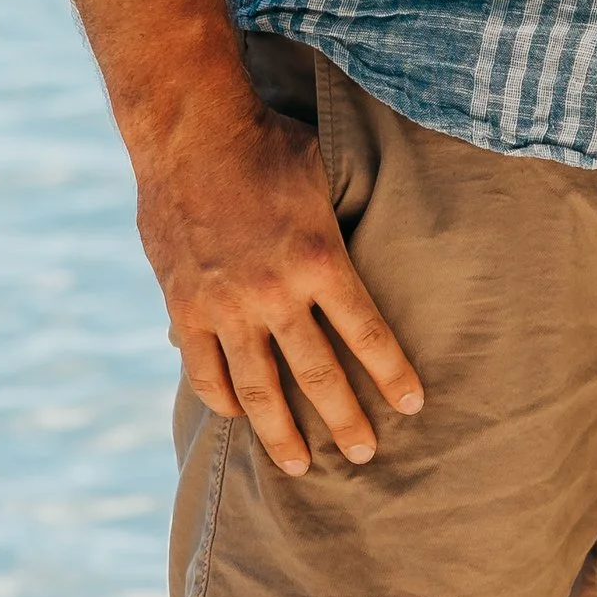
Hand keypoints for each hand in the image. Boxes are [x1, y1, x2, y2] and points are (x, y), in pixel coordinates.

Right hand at [135, 99, 422, 476]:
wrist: (191, 129)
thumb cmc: (269, 143)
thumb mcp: (327, 173)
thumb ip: (346, 216)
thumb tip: (379, 229)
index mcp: (321, 260)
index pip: (367, 334)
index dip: (392, 375)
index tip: (412, 405)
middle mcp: (276, 293)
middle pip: (318, 376)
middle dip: (346, 421)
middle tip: (365, 456)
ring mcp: (226, 305)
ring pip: (258, 389)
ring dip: (281, 433)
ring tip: (299, 466)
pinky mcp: (184, 306)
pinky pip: (205, 369)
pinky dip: (222, 398)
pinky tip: (236, 416)